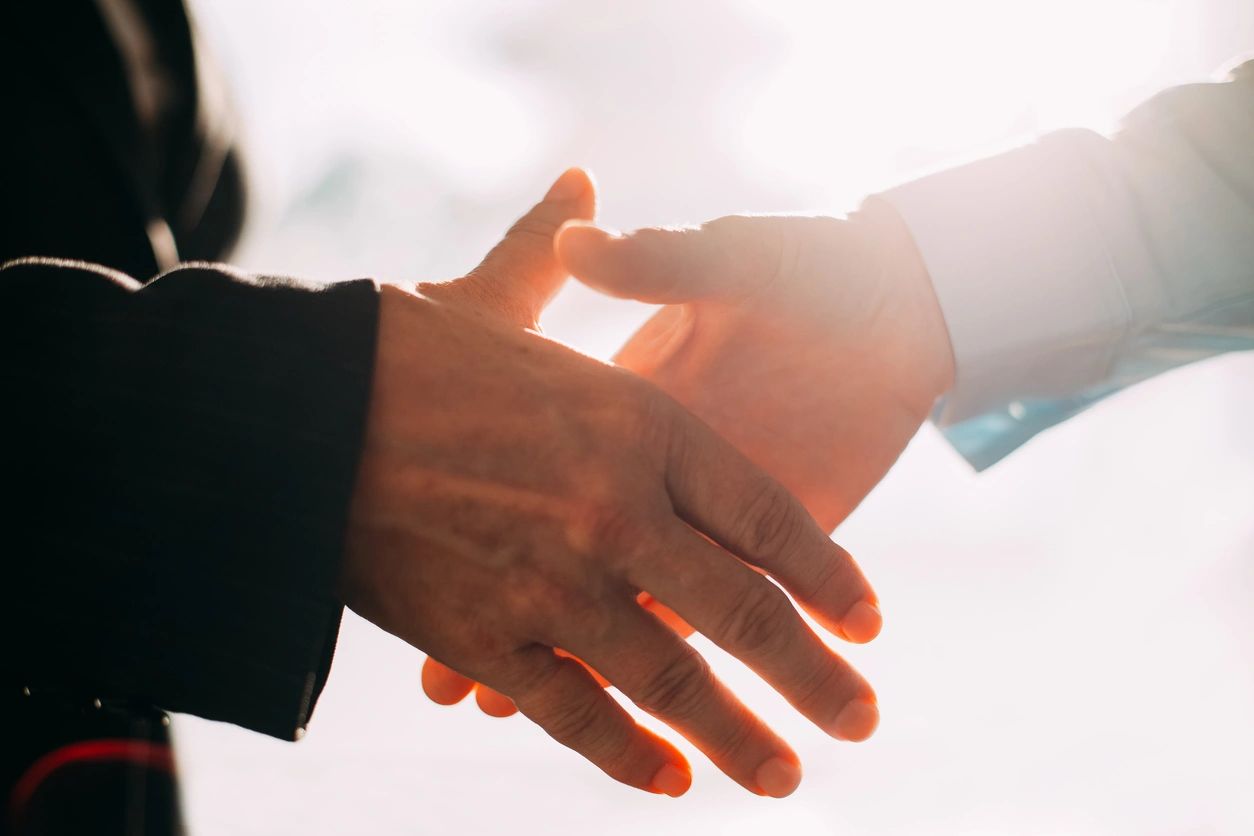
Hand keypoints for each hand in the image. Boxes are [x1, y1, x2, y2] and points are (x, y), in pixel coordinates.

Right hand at [342, 170, 880, 797]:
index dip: (826, 574)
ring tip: (782, 779)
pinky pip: (574, 713)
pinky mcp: (485, 636)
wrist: (291, 404)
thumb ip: (560, 252)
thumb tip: (582, 187)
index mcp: (638, 422)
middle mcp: (615, 508)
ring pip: (671, 683)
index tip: (865, 621)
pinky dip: (624, 756)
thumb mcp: (499, 296)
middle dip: (814, 678)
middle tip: (862, 722)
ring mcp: (554, 581)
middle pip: (744, 612)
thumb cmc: (400, 345)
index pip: (767, 514)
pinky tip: (668, 783)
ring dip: (737, 740)